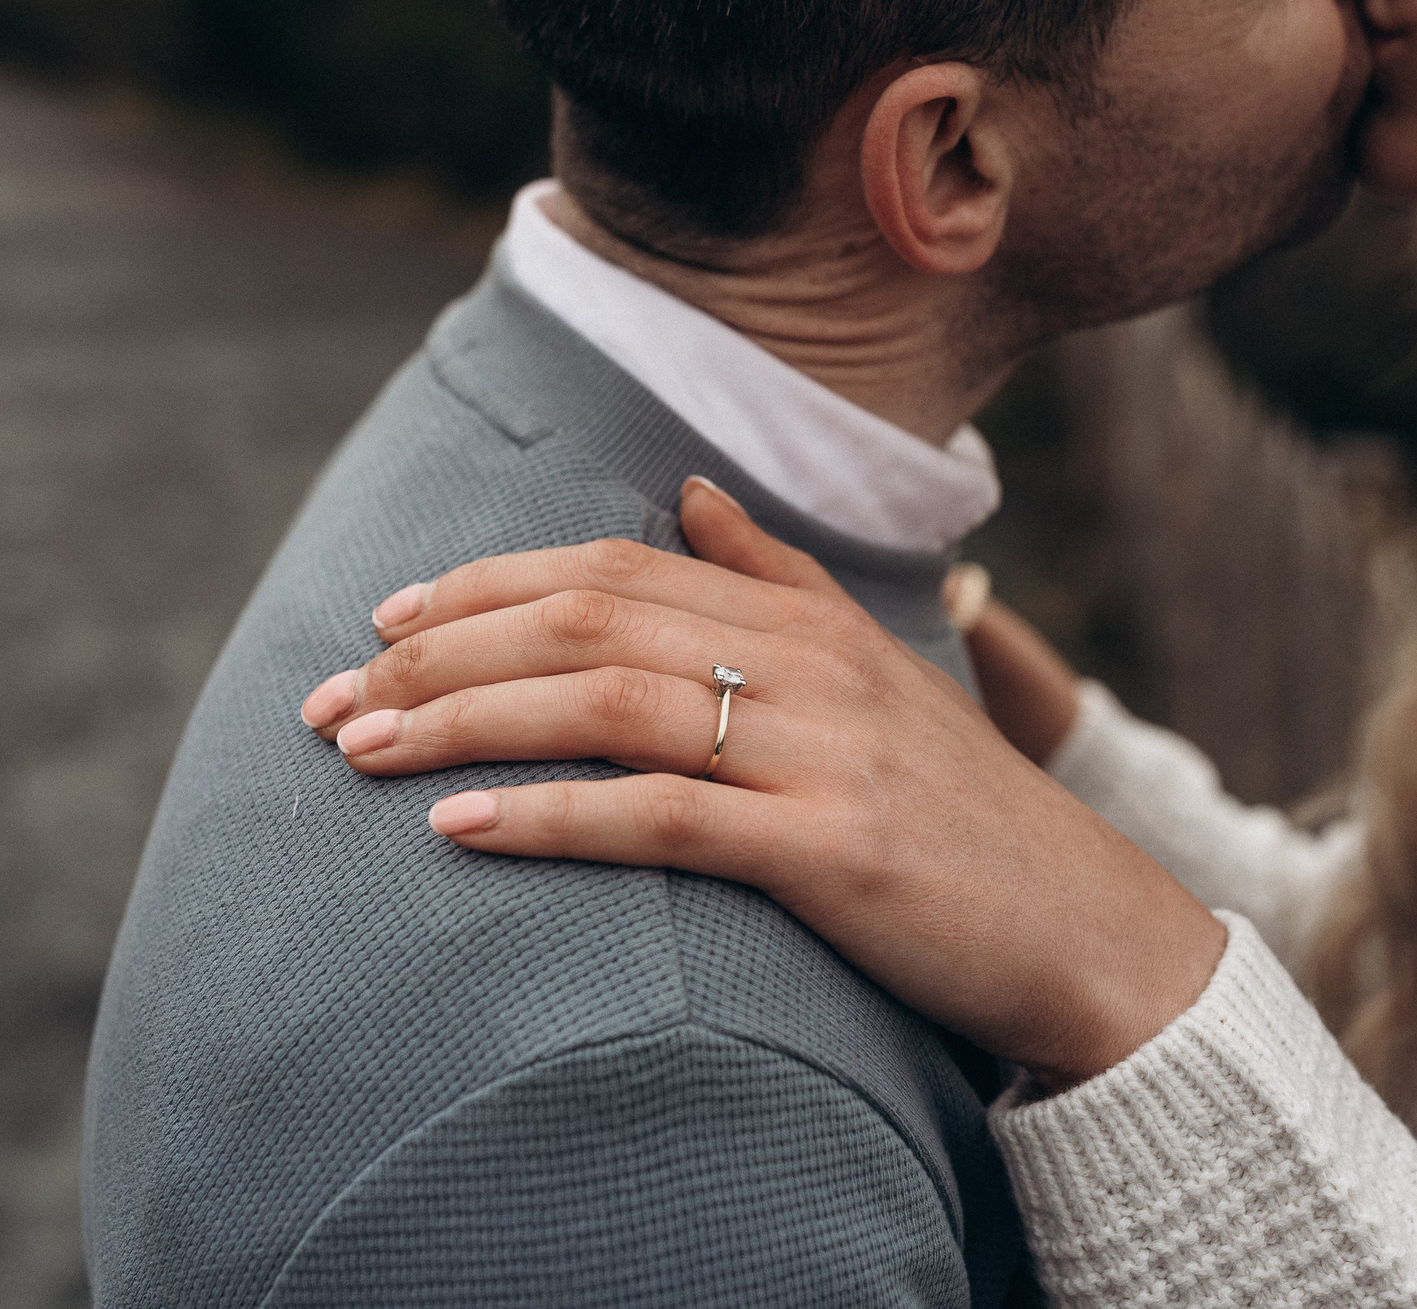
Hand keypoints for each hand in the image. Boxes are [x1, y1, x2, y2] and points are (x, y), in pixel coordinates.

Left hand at [298, 477, 1225, 1089]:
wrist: (1086, 927)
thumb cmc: (960, 809)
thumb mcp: (874, 669)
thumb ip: (778, 575)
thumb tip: (683, 489)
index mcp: (805, 615)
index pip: (611, 565)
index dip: (483, 583)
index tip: (381, 619)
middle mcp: (807, 662)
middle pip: (586, 618)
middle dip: (437, 653)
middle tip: (330, 698)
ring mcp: (821, 751)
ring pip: (606, 702)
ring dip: (463, 723)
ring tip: (358, 752)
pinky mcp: (830, 849)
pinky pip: (662, 816)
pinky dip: (549, 816)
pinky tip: (458, 828)